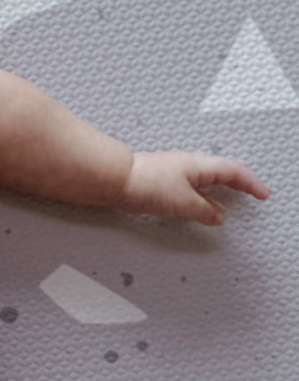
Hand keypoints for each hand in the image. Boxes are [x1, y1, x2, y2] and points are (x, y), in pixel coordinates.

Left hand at [118, 150, 271, 224]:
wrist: (116, 179)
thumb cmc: (147, 184)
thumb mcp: (184, 202)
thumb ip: (205, 210)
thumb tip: (219, 215)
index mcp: (199, 165)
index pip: (233, 171)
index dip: (251, 183)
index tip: (263, 194)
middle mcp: (189, 165)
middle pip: (222, 169)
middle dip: (241, 178)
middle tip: (254, 187)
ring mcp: (176, 171)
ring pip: (208, 176)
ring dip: (224, 184)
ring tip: (234, 191)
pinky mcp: (165, 180)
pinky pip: (194, 184)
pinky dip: (207, 192)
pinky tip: (204, 201)